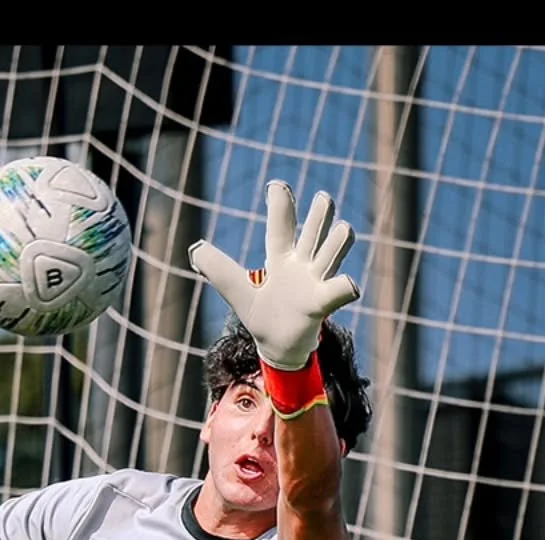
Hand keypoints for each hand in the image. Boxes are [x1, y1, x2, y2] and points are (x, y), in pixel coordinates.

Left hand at [189, 181, 359, 369]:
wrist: (279, 350)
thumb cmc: (263, 316)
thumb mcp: (238, 291)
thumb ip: (219, 270)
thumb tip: (194, 250)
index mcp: (281, 258)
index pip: (282, 225)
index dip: (280, 203)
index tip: (276, 184)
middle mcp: (302, 264)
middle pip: (316, 229)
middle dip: (322, 213)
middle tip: (323, 199)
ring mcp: (316, 281)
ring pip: (334, 248)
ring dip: (338, 240)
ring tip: (343, 231)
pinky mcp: (323, 303)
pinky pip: (339, 290)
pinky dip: (345, 287)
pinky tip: (349, 285)